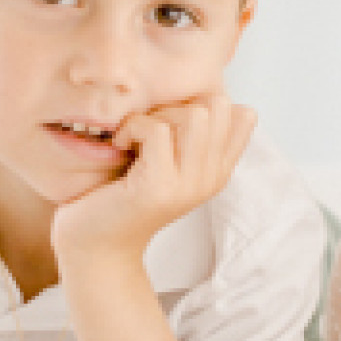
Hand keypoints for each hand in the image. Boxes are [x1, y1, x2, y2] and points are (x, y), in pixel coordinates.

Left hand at [50, 96, 255, 268]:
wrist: (96, 246)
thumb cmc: (124, 195)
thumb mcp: (168, 161)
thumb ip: (191, 135)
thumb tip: (206, 95)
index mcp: (218, 171)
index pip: (245, 116)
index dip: (205, 103)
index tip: (173, 122)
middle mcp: (211, 179)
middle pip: (219, 106)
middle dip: (179, 105)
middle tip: (150, 128)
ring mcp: (188, 186)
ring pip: (195, 115)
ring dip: (157, 115)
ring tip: (136, 137)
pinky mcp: (159, 188)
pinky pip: (158, 130)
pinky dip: (133, 127)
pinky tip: (121, 145)